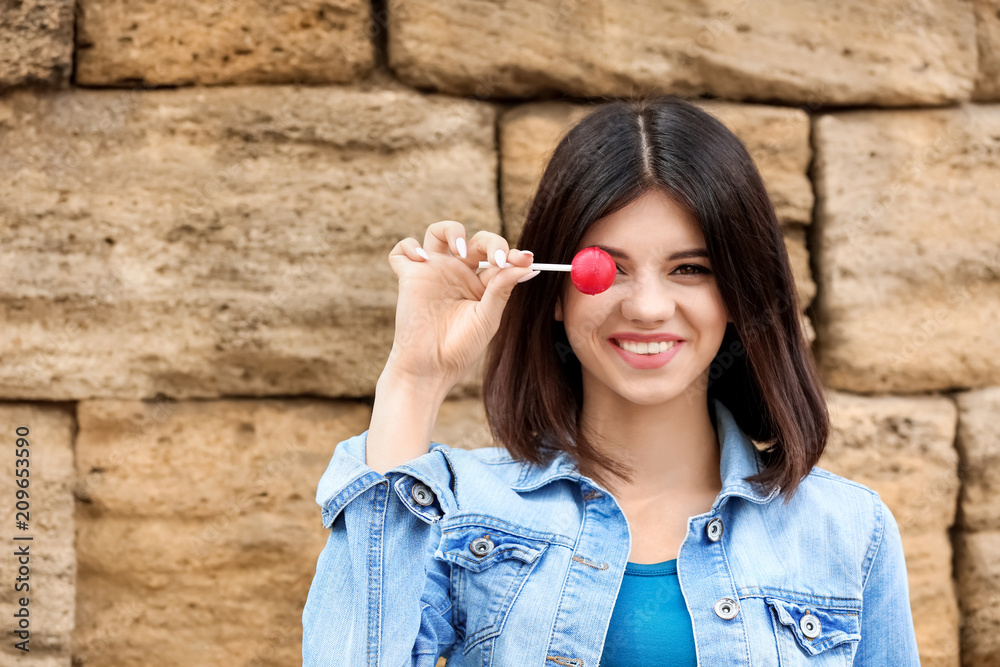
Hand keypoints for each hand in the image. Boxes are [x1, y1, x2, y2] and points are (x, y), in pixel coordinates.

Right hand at [384, 220, 538, 390]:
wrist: (431, 368)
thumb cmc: (460, 348)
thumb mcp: (488, 317)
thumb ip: (502, 288)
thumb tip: (527, 264)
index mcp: (479, 284)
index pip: (497, 256)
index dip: (511, 253)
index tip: (522, 259)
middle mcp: (457, 274)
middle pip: (473, 239)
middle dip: (489, 241)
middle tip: (496, 258)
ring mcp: (433, 273)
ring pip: (437, 233)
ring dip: (450, 230)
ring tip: (460, 249)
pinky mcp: (409, 277)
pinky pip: (402, 251)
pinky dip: (409, 247)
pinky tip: (422, 259)